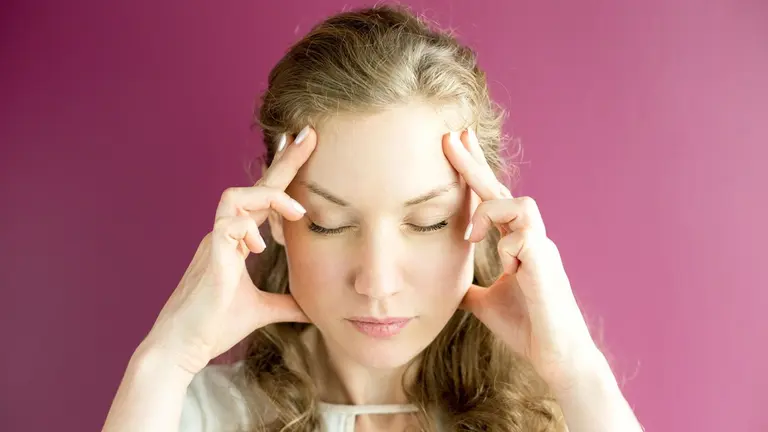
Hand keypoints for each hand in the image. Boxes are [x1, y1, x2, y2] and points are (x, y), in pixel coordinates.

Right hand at [142, 128, 316, 375]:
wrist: (182, 347)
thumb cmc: (214, 326)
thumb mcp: (262, 310)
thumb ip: (286, 303)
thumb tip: (313, 306)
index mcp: (237, 241)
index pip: (263, 200)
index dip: (284, 175)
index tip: (305, 148)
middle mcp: (225, 234)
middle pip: (253, 187)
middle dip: (283, 162)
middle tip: (308, 136)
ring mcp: (215, 243)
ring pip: (235, 196)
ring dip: (269, 197)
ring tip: (297, 213)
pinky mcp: (210, 257)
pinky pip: (227, 225)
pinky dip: (247, 229)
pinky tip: (260, 247)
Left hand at [443, 128, 598, 388]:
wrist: (556, 356)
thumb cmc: (526, 327)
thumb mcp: (485, 302)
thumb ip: (469, 286)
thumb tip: (447, 284)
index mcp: (515, 243)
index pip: (492, 199)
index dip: (475, 171)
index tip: (457, 144)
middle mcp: (530, 239)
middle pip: (502, 190)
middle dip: (475, 163)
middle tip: (452, 136)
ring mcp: (541, 251)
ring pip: (522, 205)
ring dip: (491, 213)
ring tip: (473, 236)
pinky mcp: (547, 268)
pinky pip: (526, 240)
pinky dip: (508, 249)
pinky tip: (505, 268)